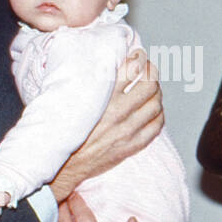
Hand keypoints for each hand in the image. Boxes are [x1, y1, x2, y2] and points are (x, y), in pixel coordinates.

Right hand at [50, 50, 162, 201]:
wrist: (62, 165)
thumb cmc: (65, 131)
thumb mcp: (71, 100)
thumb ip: (86, 83)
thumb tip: (98, 65)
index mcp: (102, 98)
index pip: (131, 69)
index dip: (139, 59)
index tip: (138, 56)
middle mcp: (117, 113)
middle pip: (149, 85)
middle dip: (152, 74)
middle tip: (149, 71)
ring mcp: (127, 131)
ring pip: (155, 105)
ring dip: (157, 94)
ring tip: (152, 90)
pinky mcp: (131, 146)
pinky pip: (156, 127)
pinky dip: (159, 116)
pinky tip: (154, 112)